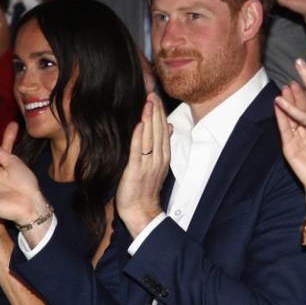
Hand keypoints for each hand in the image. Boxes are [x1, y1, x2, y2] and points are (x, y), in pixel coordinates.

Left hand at [116, 93, 171, 237]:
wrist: (141, 211)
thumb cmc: (145, 188)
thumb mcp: (158, 164)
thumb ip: (162, 145)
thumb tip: (169, 127)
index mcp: (164, 156)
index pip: (163, 130)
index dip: (160, 113)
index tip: (156, 97)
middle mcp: (159, 158)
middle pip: (158, 131)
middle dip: (156, 111)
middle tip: (152, 93)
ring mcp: (149, 165)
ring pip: (150, 138)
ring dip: (149, 120)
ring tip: (147, 103)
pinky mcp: (136, 171)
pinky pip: (138, 152)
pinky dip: (139, 138)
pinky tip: (139, 125)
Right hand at [275, 82, 305, 198]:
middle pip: (304, 107)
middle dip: (302, 90)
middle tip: (300, 72)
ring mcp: (297, 138)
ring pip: (293, 115)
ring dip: (289, 99)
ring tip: (287, 84)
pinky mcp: (289, 148)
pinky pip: (285, 129)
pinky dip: (281, 116)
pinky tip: (278, 104)